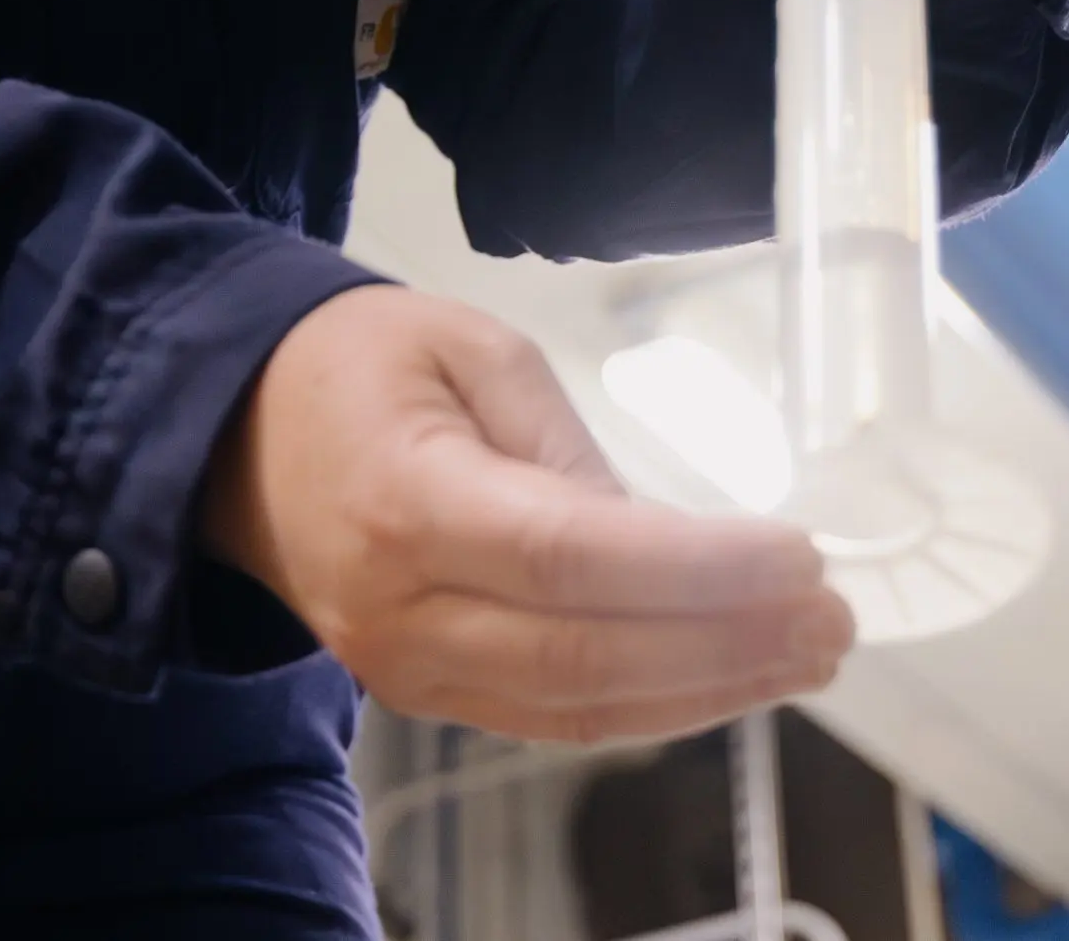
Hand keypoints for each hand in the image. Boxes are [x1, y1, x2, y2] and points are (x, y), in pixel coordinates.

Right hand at [202, 288, 850, 741]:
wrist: (235, 436)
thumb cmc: (358, 366)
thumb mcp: (469, 349)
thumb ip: (565, 445)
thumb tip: (669, 543)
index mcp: (404, 501)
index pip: (570, 559)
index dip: (695, 570)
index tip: (798, 555)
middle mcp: (400, 610)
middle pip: (585, 656)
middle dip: (727, 644)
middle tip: (833, 618)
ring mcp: (406, 670)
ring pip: (578, 708)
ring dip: (709, 688)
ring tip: (810, 652)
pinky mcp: (425, 695)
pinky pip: (552, 718)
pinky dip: (654, 703)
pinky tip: (731, 673)